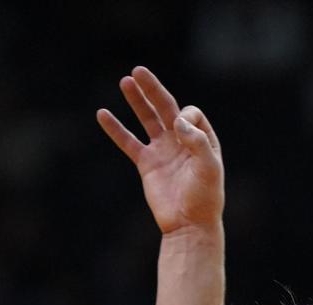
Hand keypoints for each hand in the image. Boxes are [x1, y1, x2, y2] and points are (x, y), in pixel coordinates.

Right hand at [97, 66, 223, 235]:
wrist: (189, 226)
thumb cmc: (205, 199)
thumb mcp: (209, 168)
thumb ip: (198, 142)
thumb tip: (177, 121)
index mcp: (202, 139)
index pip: (189, 114)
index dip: (184, 115)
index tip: (180, 128)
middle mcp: (182, 141)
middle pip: (166, 108)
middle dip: (153, 89)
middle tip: (139, 71)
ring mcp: (163, 151)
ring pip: (147, 119)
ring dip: (137, 100)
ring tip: (125, 81)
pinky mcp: (147, 164)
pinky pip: (129, 142)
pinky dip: (116, 129)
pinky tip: (102, 114)